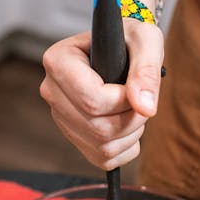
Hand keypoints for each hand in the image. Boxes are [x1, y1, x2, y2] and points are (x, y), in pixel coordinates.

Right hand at [40, 20, 163, 169]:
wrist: (122, 49)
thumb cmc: (130, 40)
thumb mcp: (145, 41)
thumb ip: (146, 70)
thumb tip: (145, 107)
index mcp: (59, 62)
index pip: (91, 99)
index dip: (123, 100)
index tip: (135, 86)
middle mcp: (52, 91)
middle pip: (97, 127)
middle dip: (132, 118)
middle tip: (141, 97)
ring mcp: (60, 117)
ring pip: (102, 146)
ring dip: (131, 132)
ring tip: (133, 107)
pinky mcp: (74, 138)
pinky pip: (104, 159)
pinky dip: (126, 147)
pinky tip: (126, 122)